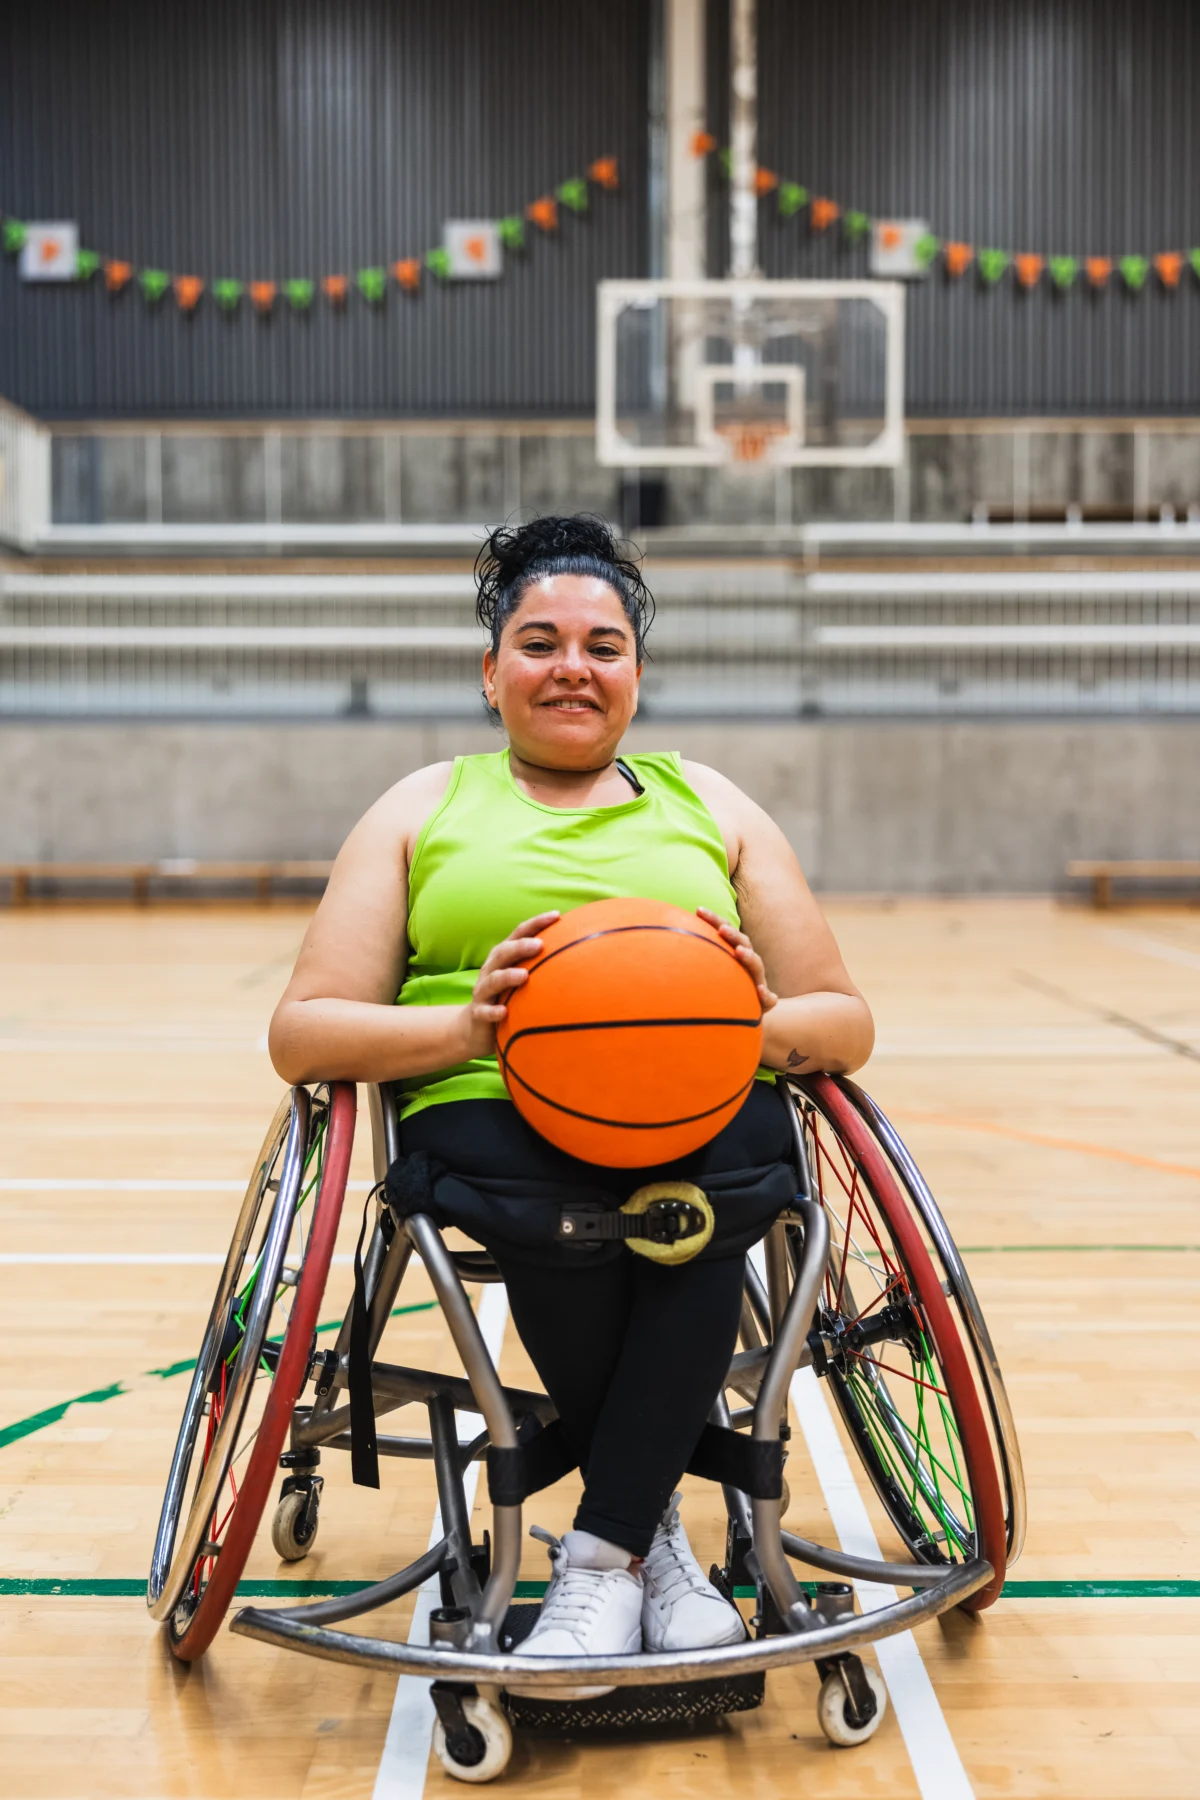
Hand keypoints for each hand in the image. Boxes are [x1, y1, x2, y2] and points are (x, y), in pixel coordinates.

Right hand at [460, 912, 559, 1059]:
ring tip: (524, 976)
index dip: (536, 923)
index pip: (519, 934)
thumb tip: (583, 954)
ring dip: (507, 976)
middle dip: (520, 947)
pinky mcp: (478, 1013)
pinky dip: (493, 1011)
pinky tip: (504, 1012)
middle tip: (539, 945)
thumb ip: (544, 965)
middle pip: (503, 952)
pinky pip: (484, 1012)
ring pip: (493, 980)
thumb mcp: (523, 979)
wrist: (476, 1027)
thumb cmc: (508, 997)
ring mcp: (483, 991)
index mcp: (504, 957)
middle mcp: (491, 970)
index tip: (557, 916)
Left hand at [696, 907, 777, 1013]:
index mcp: (732, 953)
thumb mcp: (701, 974)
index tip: (698, 910)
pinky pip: (768, 999)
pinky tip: (762, 994)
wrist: (739, 1016)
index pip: (724, 932)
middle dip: (733, 935)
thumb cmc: (716, 991)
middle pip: (742, 943)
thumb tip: (650, 942)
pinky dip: (767, 997)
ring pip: (756, 967)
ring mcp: (757, 981)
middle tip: (722, 930)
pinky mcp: (763, 1002)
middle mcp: (746, 964)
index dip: (713, 920)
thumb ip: (686, 960)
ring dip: (750, 958)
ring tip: (740, 953)